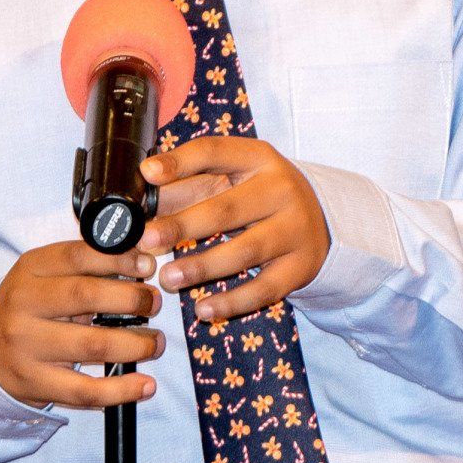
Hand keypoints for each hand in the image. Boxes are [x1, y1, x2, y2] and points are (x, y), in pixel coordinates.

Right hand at [0, 240, 162, 409]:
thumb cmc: (31, 309)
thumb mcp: (46, 277)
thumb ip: (86, 266)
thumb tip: (142, 262)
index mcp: (29, 270)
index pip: (78, 255)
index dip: (119, 258)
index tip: (147, 267)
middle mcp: (23, 304)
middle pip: (86, 295)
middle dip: (132, 299)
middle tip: (154, 304)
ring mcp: (25, 346)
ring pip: (92, 344)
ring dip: (135, 344)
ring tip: (155, 343)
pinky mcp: (34, 382)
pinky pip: (85, 391)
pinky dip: (122, 390)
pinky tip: (146, 385)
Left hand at [141, 137, 329, 322]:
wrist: (322, 221)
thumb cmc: (259, 198)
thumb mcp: (231, 180)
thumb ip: (186, 187)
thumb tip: (141, 201)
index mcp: (258, 159)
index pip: (215, 152)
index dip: (180, 162)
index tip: (147, 173)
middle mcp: (281, 190)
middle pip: (227, 209)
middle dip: (183, 225)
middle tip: (148, 239)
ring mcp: (294, 230)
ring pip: (245, 252)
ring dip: (203, 266)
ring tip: (169, 278)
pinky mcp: (300, 267)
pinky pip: (264, 289)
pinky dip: (233, 302)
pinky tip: (204, 310)